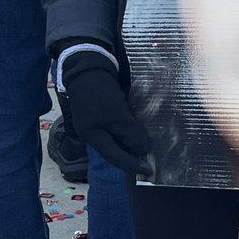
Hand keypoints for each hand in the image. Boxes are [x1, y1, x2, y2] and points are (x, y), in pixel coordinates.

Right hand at [59, 50, 149, 175]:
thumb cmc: (99, 92)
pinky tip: (138, 131)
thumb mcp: (115, 114)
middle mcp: (93, 132)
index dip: (132, 164)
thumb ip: (128, 133)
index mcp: (92, 136)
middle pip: (115, 149)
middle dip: (132, 155)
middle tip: (150, 160)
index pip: (115, 157)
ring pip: (116, 139)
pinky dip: (128, 132)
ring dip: (131, 143)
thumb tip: (142, 150)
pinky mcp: (102, 112)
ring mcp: (96, 122)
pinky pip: (117, 127)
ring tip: (147, 147)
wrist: (88, 67)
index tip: (149, 171)